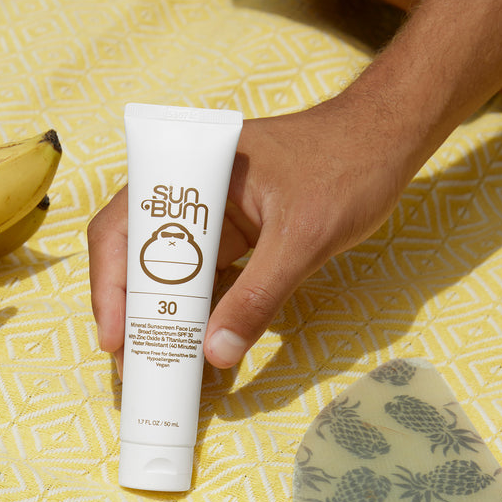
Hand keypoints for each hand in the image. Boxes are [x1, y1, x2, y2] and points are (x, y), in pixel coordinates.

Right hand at [88, 92, 409, 374]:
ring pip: (171, 269)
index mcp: (191, 170)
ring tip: (154, 361)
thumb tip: (216, 355)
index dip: (109, 285)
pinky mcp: (238, 233)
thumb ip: (259, 297)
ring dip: (162, 314)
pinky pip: (206, 275)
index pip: (124, 227)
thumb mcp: (303, 238)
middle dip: (129, 308)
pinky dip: (198, 309)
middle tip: (129, 363)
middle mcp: (192, 190)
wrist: (391, 138)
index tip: (115, 337)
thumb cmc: (349, 168)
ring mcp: (214, 214)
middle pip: (137, 252)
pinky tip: (194, 341)